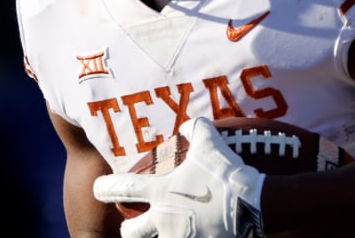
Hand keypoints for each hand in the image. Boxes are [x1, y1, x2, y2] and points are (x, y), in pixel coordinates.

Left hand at [93, 117, 265, 237]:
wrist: (255, 204)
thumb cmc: (226, 172)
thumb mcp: (209, 142)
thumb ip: (194, 129)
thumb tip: (187, 127)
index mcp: (161, 192)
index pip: (121, 189)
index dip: (105, 188)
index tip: (99, 188)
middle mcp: (164, 220)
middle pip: (131, 233)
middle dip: (129, 230)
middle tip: (135, 224)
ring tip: (168, 231)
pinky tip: (196, 235)